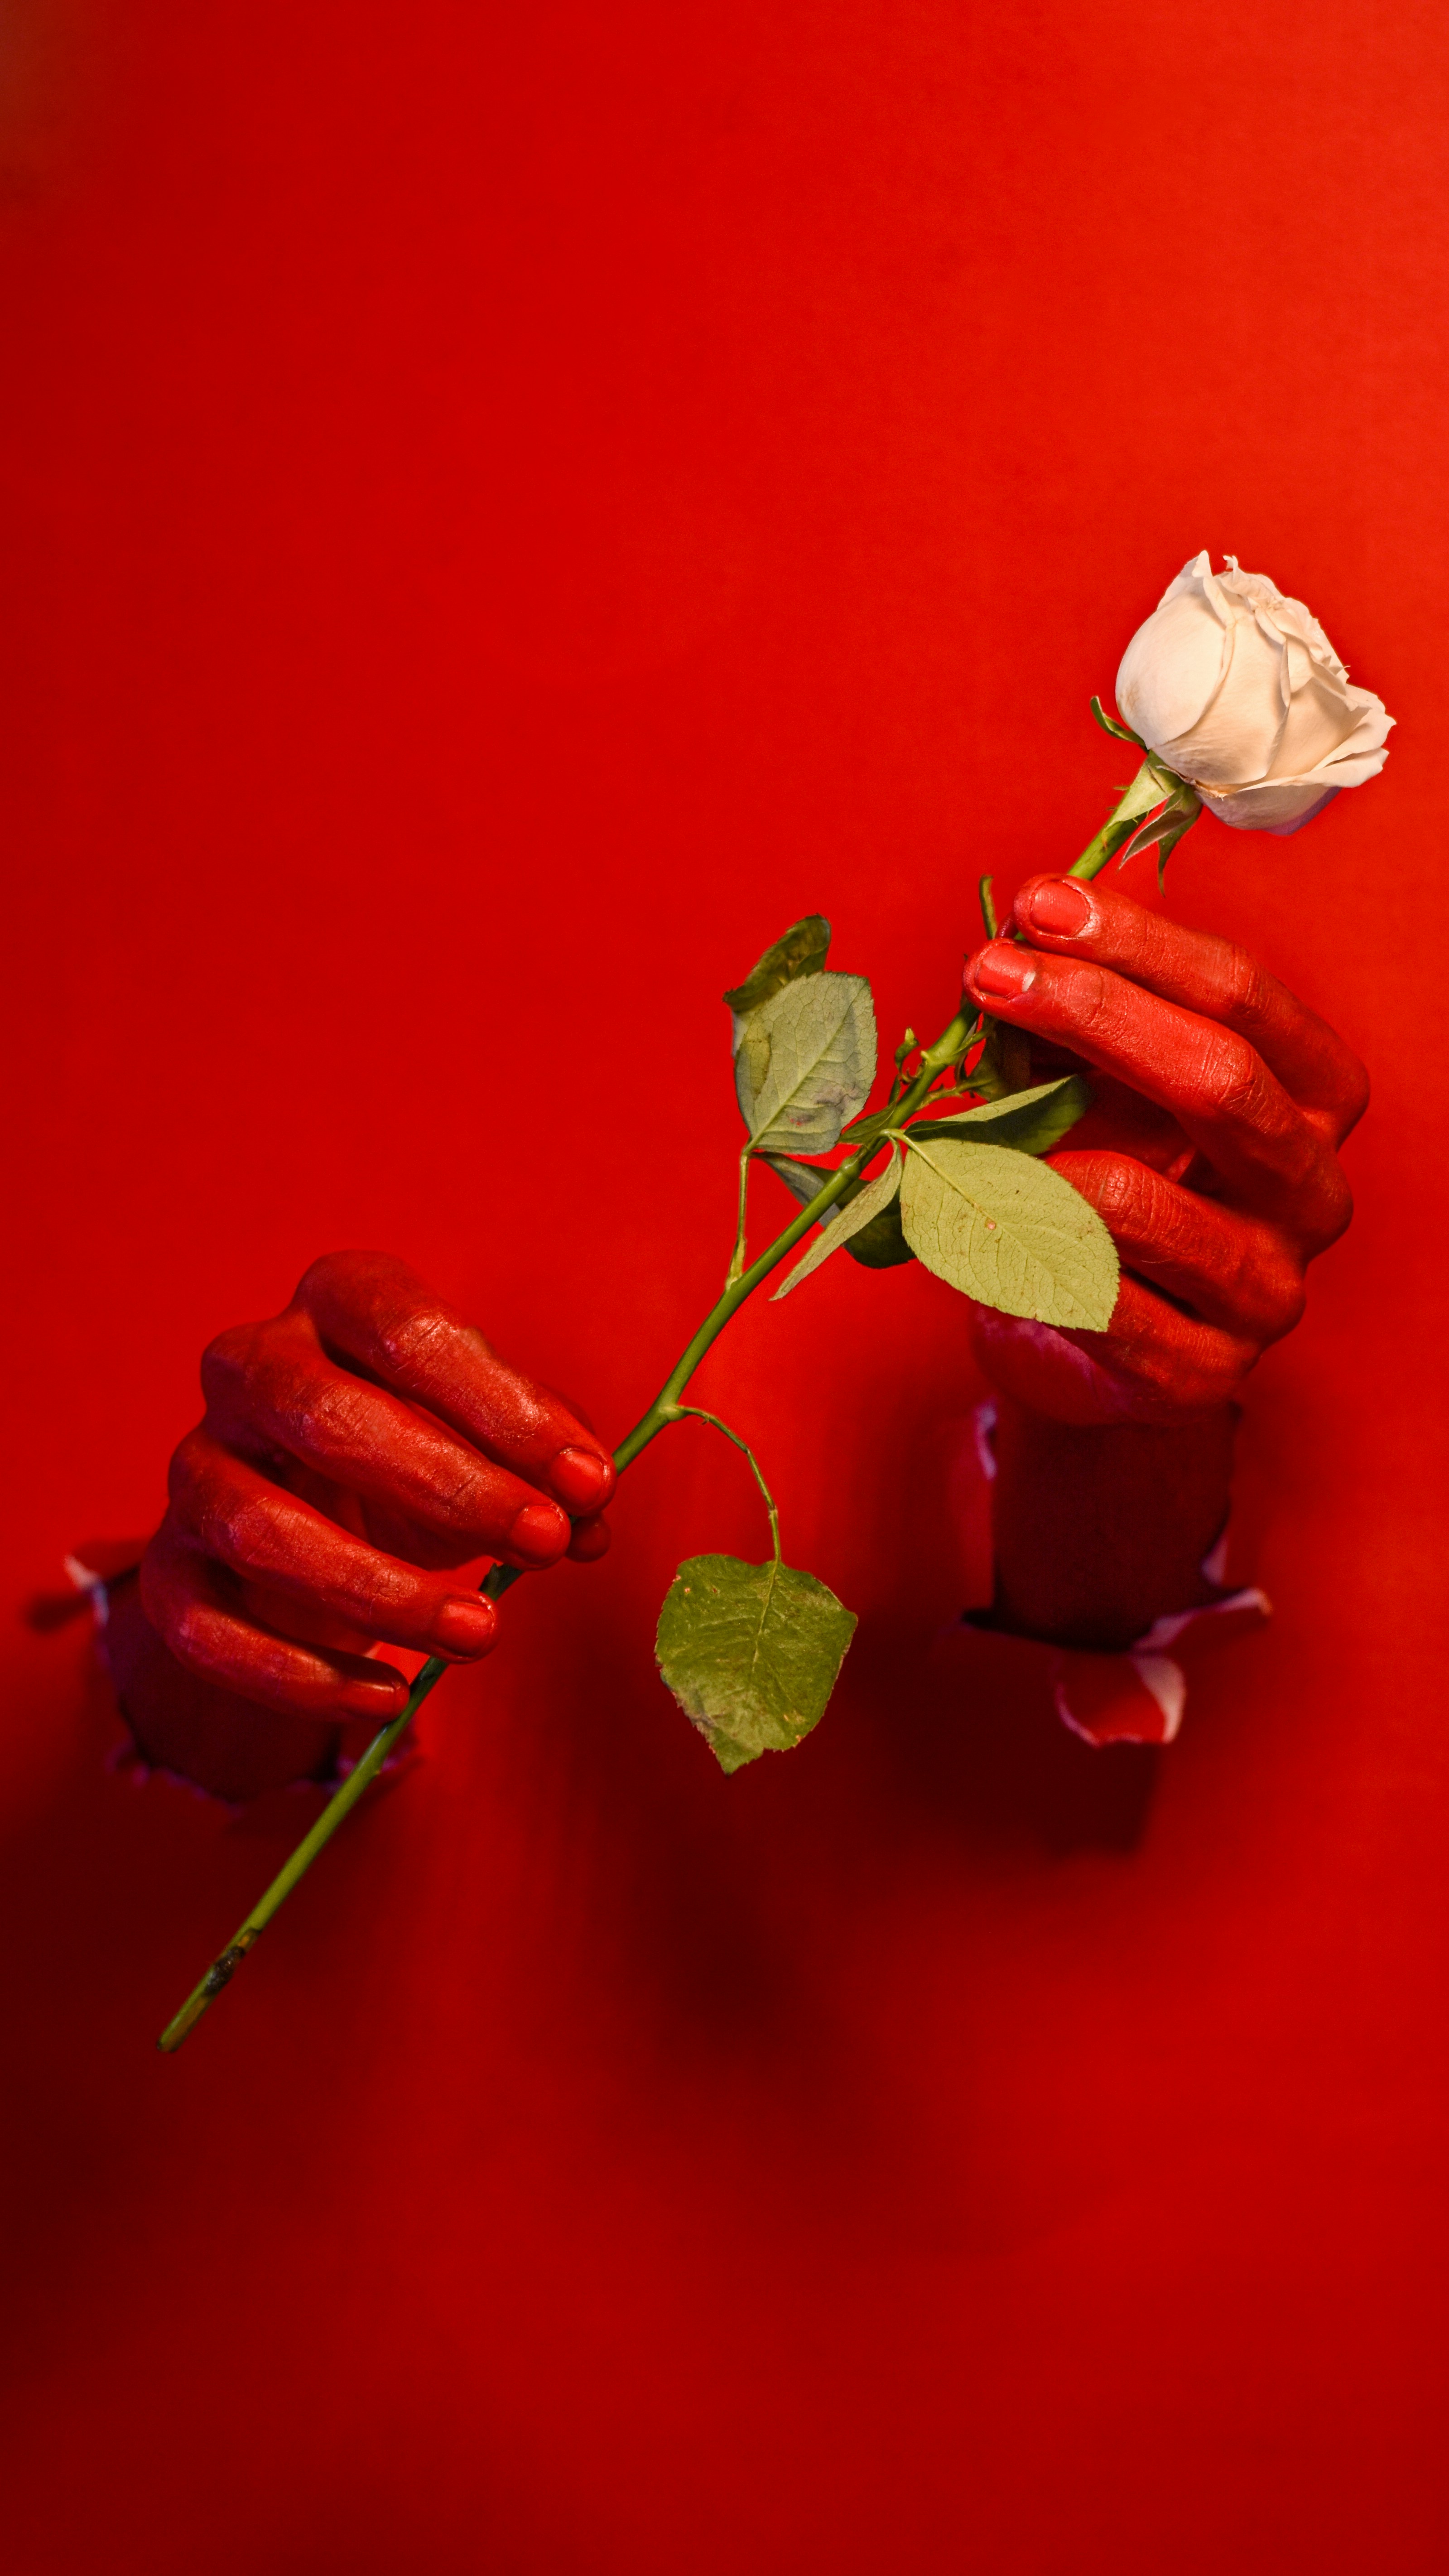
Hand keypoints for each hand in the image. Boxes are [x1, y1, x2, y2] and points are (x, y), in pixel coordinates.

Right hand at [141, 1251, 615, 1722]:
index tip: (588, 1483)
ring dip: (380, 1590)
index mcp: (337, 1301)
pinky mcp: (170, 1569)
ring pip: (260, 1527)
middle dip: (448, 1488)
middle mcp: (250, 1366)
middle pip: (323, 1415)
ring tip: (480, 1633)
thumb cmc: (421, 1451)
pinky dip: (302, 1677)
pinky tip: (389, 1698)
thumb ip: (548, 1459)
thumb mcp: (492, 1434)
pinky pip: (209, 1629)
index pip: (406, 1330)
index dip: (503, 1409)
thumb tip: (593, 1515)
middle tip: (545, 1545)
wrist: (315, 1513)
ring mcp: (197, 1466)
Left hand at [961, 876, 1367, 1425]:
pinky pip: (1088, 1297)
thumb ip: (1076, 1027)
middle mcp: (1313, 1192)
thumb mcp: (1098, 1093)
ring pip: (1139, 1203)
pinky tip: (957, 1219)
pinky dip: (1008, 1249)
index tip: (1039, 905)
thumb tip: (1012, 943)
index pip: (1244, 997)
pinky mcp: (1198, 1374)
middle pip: (1221, 1079)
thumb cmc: (1096, 1193)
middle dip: (1094, 1011)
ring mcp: (1267, 1292)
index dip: (1140, 943)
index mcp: (1314, 1100)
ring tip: (949, 1126)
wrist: (1084, 1350)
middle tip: (989, 971)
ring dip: (1027, 1152)